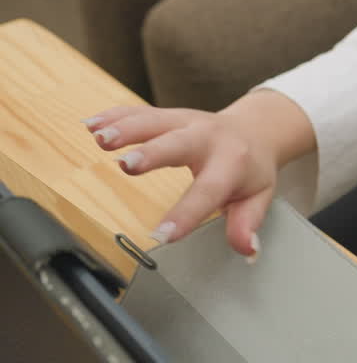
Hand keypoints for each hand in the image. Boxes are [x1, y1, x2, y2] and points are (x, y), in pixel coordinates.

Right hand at [83, 105, 279, 258]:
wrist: (254, 129)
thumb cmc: (251, 168)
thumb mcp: (258, 197)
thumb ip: (246, 223)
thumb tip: (247, 249)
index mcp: (232, 163)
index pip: (208, 192)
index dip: (186, 214)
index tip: (163, 235)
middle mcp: (207, 137)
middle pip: (179, 144)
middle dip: (153, 154)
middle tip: (127, 166)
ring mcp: (185, 122)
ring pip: (155, 121)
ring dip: (126, 128)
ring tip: (99, 138)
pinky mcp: (167, 115)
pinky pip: (139, 112)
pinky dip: (115, 117)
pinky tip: (91, 125)